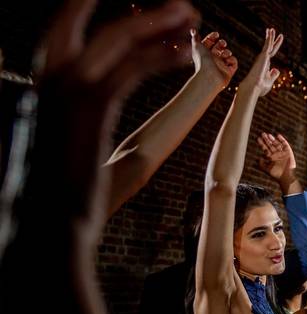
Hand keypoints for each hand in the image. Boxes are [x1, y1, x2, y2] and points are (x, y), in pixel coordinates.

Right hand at [39, 0, 196, 234]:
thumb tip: (73, 124)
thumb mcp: (55, 153)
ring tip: (191, 17)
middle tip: (179, 7)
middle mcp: (51, 84)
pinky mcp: (91, 108)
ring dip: (157, 25)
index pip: (66, 40)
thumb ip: (65, 127)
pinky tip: (184, 52)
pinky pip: (130, 69)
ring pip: (118, 42)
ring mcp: (67, 92)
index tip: (135, 15)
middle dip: (141, 15)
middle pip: (97, 32)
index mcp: (42, 94)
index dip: (94, 19)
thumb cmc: (51, 203)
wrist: (45, 226)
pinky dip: (159, 55)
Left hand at [192, 30, 236, 89]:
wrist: (209, 75)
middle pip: (219, 47)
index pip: (209, 42)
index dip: (212, 37)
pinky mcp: (228, 71)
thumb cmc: (202, 60)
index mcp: (204, 52)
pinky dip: (232, 60)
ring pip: (227, 54)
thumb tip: (193, 30)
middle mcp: (212, 59)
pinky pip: (234, 63)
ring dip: (227, 51)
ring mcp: (221, 65)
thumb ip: (195, 37)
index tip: (216, 34)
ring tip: (224, 54)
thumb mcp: (196, 46)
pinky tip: (227, 60)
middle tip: (222, 43)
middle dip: (222, 43)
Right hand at [239, 28, 282, 96]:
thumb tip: (276, 69)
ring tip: (272, 29)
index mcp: (265, 65)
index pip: (270, 54)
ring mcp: (263, 58)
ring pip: (268, 45)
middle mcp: (263, 60)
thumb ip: (273, 75)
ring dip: (270, 36)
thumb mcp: (269, 82)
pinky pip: (268, 45)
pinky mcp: (264, 56)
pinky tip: (271, 32)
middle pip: (269, 47)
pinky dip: (270, 38)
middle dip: (272, 39)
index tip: (276, 42)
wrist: (254, 86)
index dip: (274, 47)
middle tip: (272, 30)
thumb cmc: (260, 87)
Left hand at [257, 132, 297, 189]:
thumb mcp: (267, 169)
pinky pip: (285, 145)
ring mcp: (282, 153)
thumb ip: (261, 164)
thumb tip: (258, 158)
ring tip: (268, 135)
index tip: (258, 138)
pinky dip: (282, 140)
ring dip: (273, 139)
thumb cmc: (276, 174)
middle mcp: (276, 154)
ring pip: (277, 144)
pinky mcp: (288, 152)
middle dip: (266, 140)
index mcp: (271, 158)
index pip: (265, 149)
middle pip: (270, 145)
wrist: (286, 176)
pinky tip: (278, 136)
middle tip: (262, 134)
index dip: (262, 144)